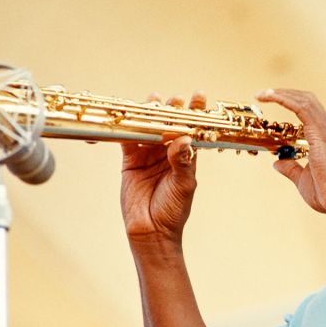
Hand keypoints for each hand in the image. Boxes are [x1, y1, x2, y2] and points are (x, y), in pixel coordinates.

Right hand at [120, 92, 205, 246]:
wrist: (151, 230)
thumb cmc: (173, 211)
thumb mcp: (183, 186)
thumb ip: (182, 163)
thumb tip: (184, 140)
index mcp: (186, 158)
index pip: (192, 130)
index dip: (195, 113)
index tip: (198, 96)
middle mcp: (168, 153)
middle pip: (169, 125)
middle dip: (172, 110)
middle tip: (175, 99)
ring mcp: (149, 155)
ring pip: (149, 129)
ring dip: (150, 115)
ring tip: (154, 100)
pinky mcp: (131, 160)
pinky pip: (128, 140)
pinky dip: (127, 128)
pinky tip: (129, 116)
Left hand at [257, 88, 325, 215]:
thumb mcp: (302, 179)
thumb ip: (291, 168)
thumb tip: (277, 163)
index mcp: (324, 139)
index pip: (309, 112)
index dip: (290, 103)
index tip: (272, 103)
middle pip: (307, 100)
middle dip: (286, 93)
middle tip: (265, 94)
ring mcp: (325, 130)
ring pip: (304, 100)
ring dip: (282, 93)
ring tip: (264, 93)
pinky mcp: (319, 133)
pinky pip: (301, 108)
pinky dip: (284, 99)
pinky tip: (270, 97)